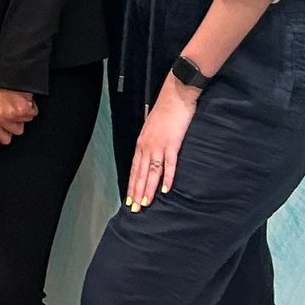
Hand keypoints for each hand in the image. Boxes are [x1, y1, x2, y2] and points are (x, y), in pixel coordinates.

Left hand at [0, 87, 36, 149]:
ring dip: (24, 112)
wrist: (9, 77)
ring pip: (26, 121)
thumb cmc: (1, 91)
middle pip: (18, 131)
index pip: (3, 138)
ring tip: (17, 101)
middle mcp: (1, 117)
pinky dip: (31, 106)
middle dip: (18, 121)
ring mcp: (12, 114)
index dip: (9, 134)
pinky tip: (24, 99)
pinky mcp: (23, 109)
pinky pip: (33, 113)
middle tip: (14, 109)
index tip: (11, 129)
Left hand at [127, 75, 198, 210]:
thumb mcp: (153, 128)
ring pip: (151, 172)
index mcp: (142, 143)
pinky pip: (169, 164)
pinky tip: (166, 190)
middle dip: (137, 192)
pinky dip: (167, 178)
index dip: (132, 184)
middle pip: (140, 173)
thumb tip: (150, 154)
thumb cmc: (165, 112)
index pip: (134, 168)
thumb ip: (151, 142)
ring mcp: (159, 146)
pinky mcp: (172, 144)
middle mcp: (147, 146)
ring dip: (148, 189)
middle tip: (134, 208)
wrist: (175, 96)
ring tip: (145, 204)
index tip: (129, 198)